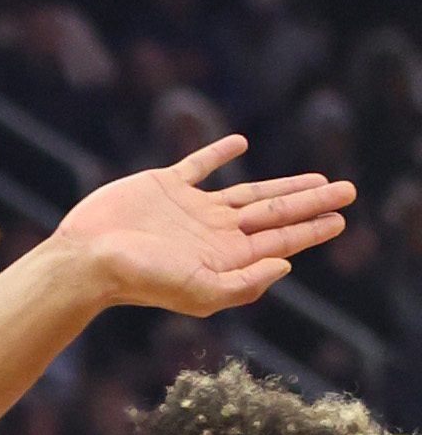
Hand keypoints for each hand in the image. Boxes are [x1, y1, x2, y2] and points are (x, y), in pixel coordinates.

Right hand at [54, 135, 353, 316]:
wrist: (86, 260)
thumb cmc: (137, 280)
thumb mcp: (198, 291)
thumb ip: (245, 284)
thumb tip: (288, 264)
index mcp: (225, 256)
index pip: (281, 239)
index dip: (313, 227)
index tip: (342, 216)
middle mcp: (213, 232)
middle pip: (275, 213)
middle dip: (312, 203)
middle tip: (349, 190)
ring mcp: (190, 208)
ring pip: (249, 192)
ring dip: (283, 184)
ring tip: (316, 178)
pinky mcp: (164, 186)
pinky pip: (199, 165)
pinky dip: (219, 153)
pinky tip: (239, 143)